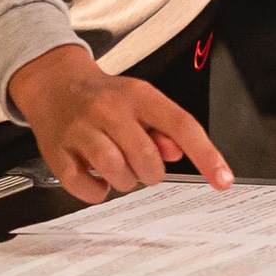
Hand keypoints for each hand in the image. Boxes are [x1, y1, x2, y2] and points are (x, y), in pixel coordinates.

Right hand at [6, 45, 233, 204]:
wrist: (53, 84)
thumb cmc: (104, 98)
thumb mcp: (140, 101)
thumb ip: (164, 127)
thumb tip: (177, 152)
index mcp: (137, 95)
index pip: (181, 125)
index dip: (206, 155)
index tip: (223, 180)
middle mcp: (109, 109)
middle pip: (147, 157)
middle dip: (151, 173)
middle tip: (141, 165)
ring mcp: (80, 130)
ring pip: (116, 171)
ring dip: (125, 181)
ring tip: (119, 170)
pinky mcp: (58, 152)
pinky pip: (84, 186)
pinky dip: (96, 192)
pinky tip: (97, 180)